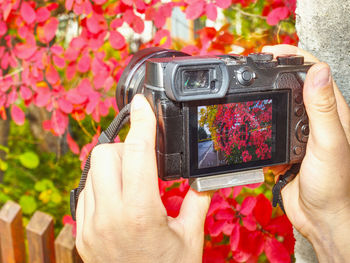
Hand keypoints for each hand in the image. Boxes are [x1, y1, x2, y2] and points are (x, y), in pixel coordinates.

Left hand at [75, 95, 211, 262]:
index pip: (136, 153)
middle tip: (145, 160)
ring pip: (92, 170)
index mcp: (140, 214)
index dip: (142, 122)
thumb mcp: (190, 237)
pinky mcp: (82, 233)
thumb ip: (198, 199)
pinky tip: (121, 197)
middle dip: (125, 147)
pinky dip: (103, 183)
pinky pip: (86, 191)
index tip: (143, 103)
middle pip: (105, 153)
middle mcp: (108, 217)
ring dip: (114, 165)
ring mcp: (90, 225)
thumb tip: (204, 175)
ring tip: (134, 180)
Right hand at [263, 45, 349, 260]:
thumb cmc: (334, 184)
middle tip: (254, 67)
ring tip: (247, 89)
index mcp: (332, 113)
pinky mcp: (285, 148)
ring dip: (265, 96)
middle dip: (275, 73)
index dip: (295, 57)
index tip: (272, 52)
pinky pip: (269, 129)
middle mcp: (316, 119)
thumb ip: (322, 109)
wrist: (320, 218)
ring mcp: (299, 134)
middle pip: (294, 86)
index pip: (315, 73)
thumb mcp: (329, 143)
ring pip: (279, 106)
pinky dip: (259, 122)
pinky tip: (249, 120)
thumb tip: (318, 70)